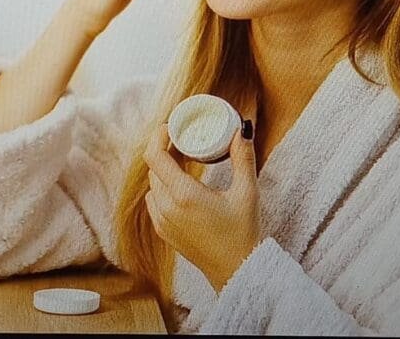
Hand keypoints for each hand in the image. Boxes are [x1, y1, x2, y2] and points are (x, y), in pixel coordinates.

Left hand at [143, 121, 260, 292]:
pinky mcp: (163, 231)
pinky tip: (180, 185)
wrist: (236, 271)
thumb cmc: (243, 233)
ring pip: (153, 184)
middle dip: (165, 151)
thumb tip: (242, 129)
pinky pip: (154, 201)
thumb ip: (243, 158)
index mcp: (184, 195)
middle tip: (183, 141)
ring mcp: (162, 221)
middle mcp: (167, 207)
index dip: (158, 136)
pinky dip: (163, 188)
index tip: (171, 127)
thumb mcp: (247, 193)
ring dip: (163, 170)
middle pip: (153, 168)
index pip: (154, 156)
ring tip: (183, 161)